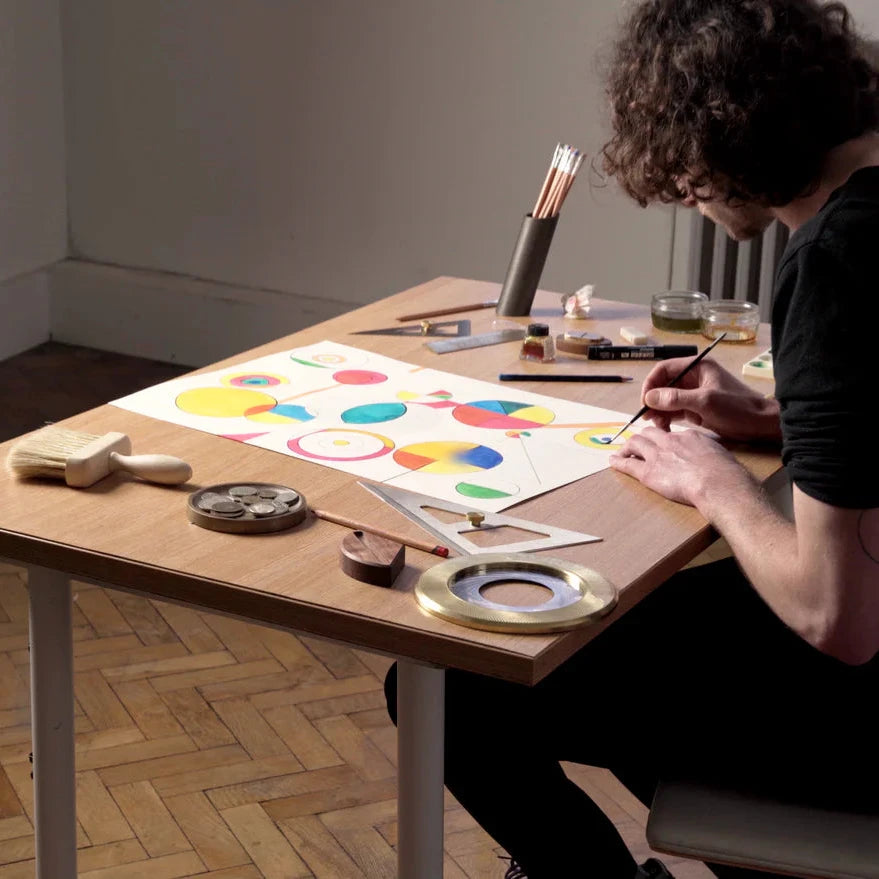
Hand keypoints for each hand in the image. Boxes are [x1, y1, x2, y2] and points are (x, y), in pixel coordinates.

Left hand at [609, 426, 753, 507]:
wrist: (718, 483)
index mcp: (688, 436)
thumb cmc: (726, 473)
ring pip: (635, 443)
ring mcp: (657, 456)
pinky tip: (613, 461)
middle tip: (637, 444)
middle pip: (649, 433)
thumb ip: (708, 451)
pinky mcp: (649, 472)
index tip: (661, 442)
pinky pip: (628, 464)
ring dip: (627, 447)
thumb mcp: (719, 453)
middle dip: (642, 437)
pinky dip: (619, 461)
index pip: (671, 433)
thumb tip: (708, 456)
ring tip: (622, 451)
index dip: (664, 437)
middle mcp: (670, 442)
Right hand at [640, 357, 780, 441]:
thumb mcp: (705, 402)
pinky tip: (665, 428)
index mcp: (697, 367)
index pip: (664, 369)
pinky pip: (675, 410)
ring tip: (657, 425)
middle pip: (663, 385)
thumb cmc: (737, 408)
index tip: (645, 401)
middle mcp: (693, 378)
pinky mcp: (696, 408)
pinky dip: (667, 418)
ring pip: (667, 399)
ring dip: (658, 411)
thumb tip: (649, 398)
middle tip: (648, 417)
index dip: (651, 384)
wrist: (760, 424)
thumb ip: (676, 398)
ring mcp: (694, 394)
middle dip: (653, 400)